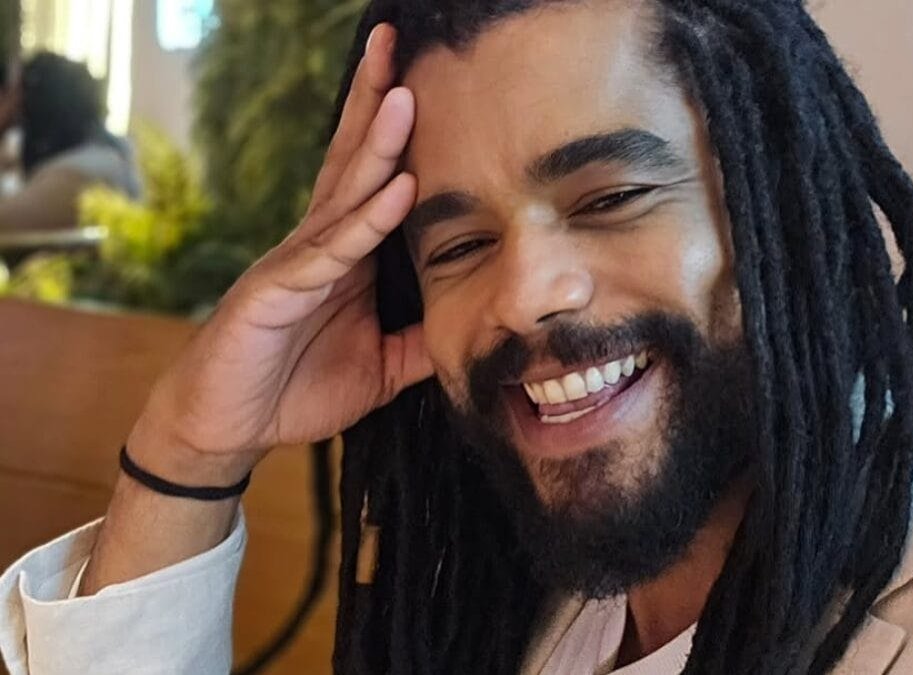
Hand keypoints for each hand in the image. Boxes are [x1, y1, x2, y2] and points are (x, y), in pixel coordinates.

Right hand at [129, 23, 430, 484]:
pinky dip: (366, 220)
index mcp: (346, 256)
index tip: (429, 82)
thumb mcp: (381, 367)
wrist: (231, 428)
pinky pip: (330, 251)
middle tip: (398, 43)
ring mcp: (296, 262)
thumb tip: (475, 330)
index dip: (398, 133)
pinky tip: (397, 188)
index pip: (376, 180)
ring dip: (375, 144)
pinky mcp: (277, 291)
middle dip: (376, 101)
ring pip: (343, 193)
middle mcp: (321, 245)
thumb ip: (421, 344)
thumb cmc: (297, 388)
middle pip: (354, 161)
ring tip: (404, 94)